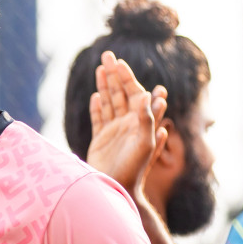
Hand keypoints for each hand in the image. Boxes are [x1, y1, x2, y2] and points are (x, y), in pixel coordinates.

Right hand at [88, 50, 167, 194]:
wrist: (117, 188)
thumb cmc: (135, 168)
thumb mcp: (145, 143)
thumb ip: (146, 118)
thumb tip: (147, 93)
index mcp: (139, 121)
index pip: (133, 93)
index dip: (126, 77)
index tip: (118, 62)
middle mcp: (127, 124)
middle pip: (119, 93)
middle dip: (114, 75)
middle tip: (107, 55)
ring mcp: (113, 132)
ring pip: (108, 102)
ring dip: (104, 86)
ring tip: (100, 69)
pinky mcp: (100, 141)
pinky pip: (98, 119)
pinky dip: (96, 107)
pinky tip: (95, 97)